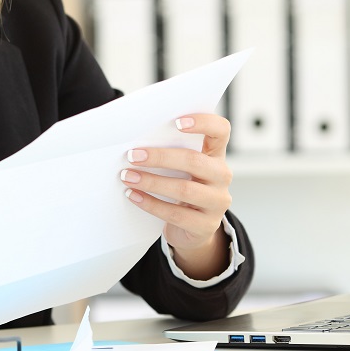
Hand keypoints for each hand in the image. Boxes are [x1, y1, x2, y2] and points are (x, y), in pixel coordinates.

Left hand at [120, 113, 232, 277]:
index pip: (221, 131)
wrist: (192, 229)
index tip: (177, 122)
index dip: (204, 123)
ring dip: (151, 182)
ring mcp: (218, 202)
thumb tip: (137, 144)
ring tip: (128, 177)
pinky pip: (176, 214)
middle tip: (133, 156)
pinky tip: (133, 195)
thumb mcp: (181, 169)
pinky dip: (150, 204)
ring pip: (184, 189)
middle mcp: (222, 176)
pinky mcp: (206, 226)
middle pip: (195, 161)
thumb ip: (170, 152)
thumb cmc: (181, 187)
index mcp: (216, 155)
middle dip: (161, 158)